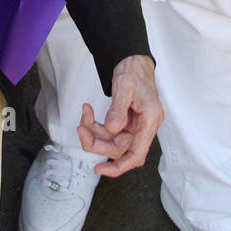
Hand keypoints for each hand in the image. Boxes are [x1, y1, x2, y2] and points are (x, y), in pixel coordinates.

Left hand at [77, 54, 162, 177]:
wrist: (133, 60)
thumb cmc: (134, 70)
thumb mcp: (125, 86)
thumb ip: (119, 109)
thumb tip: (113, 129)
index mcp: (149, 120)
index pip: (137, 154)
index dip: (120, 167)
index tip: (102, 169)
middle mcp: (143, 126)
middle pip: (119, 148)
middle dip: (97, 142)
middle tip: (81, 130)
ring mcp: (134, 125)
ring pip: (111, 140)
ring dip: (94, 131)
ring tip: (85, 114)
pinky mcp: (125, 122)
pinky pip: (108, 131)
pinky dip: (95, 125)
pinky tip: (88, 113)